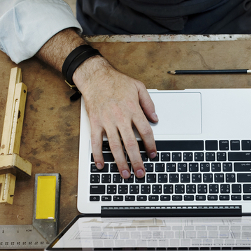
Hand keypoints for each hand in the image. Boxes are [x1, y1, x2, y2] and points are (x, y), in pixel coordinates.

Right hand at [73, 56, 157, 178]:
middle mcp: (120, 117)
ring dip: (120, 162)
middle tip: (140, 173)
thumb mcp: (138, 87)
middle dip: (137, 161)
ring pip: (115, 146)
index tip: (153, 154)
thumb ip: (148, 103)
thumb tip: (155, 118)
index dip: (150, 145)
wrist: (95, 76)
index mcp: (133, 109)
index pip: (145, 131)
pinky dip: (98, 155)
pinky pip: (96, 142)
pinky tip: (101, 165)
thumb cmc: (116, 81)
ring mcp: (107, 121)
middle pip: (131, 144)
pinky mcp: (95, 123)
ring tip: (125, 174)